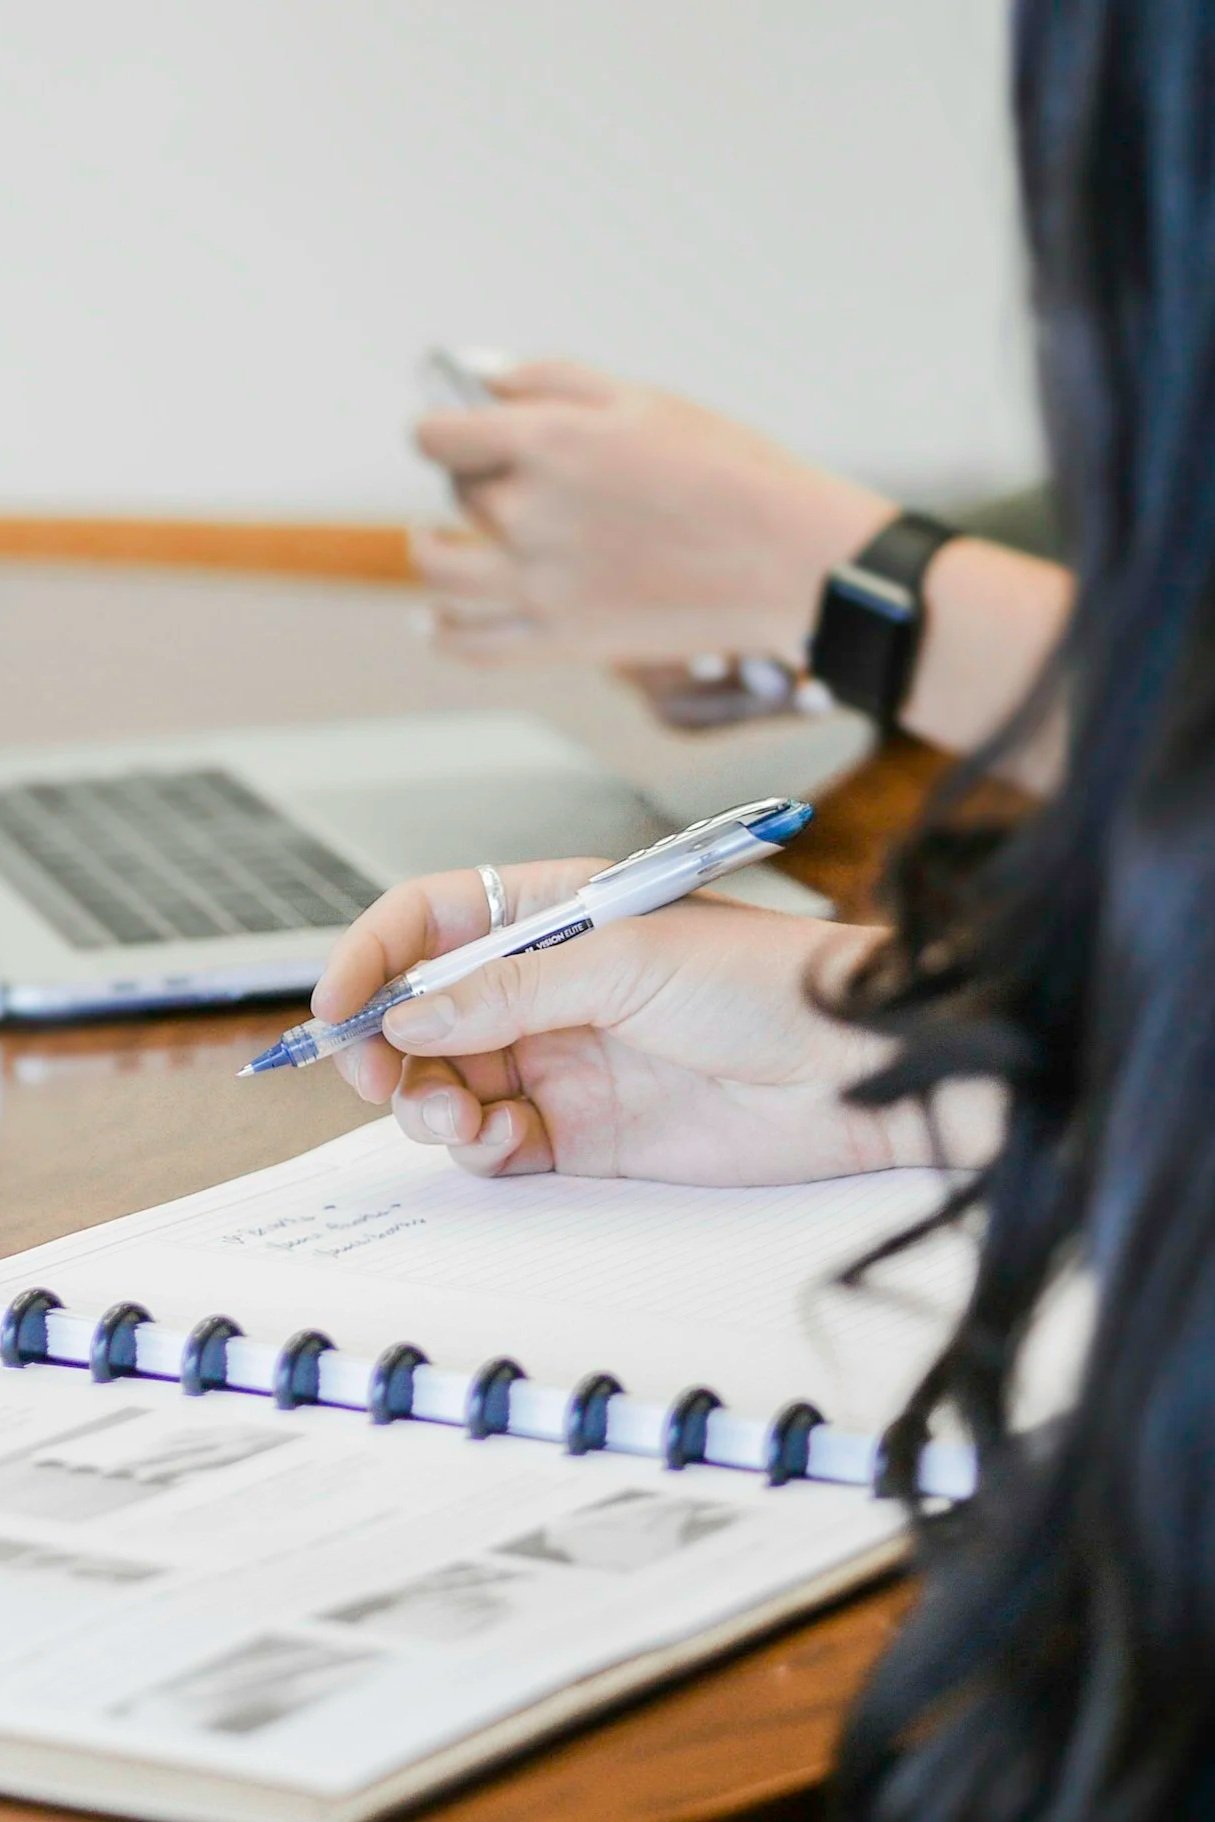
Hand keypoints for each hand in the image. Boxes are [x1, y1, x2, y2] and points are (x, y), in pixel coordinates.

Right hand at [311, 859, 937, 1185]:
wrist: (855, 1071)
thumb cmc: (767, 981)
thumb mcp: (626, 961)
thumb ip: (509, 992)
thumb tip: (408, 1017)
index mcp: (553, 914)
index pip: (431, 922)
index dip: (373, 957)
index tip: (335, 1006)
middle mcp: (548, 987)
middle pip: (424, 1013)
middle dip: (387, 1045)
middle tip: (379, 1077)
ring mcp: (562, 1060)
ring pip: (448, 1083)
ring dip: (426, 1101)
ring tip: (450, 1113)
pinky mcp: (584, 1133)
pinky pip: (496, 1142)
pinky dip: (475, 1145)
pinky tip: (494, 1139)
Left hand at [412, 361, 892, 665]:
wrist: (791, 560)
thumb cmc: (729, 470)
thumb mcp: (643, 398)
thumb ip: (549, 380)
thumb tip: (481, 379)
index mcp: (547, 441)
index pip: (438, 435)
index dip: (441, 427)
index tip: (452, 430)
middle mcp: (531, 512)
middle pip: (460, 492)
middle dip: (475, 477)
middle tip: (512, 479)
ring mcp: (542, 583)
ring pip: (441, 568)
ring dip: (432, 550)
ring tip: (436, 542)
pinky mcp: (564, 639)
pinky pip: (472, 645)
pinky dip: (444, 634)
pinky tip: (434, 622)